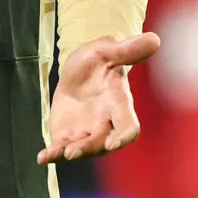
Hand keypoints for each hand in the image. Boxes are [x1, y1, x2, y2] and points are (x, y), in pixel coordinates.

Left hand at [37, 31, 160, 164]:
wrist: (78, 70)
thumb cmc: (98, 60)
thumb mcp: (107, 50)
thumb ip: (127, 50)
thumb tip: (155, 39)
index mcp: (119, 103)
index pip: (128, 124)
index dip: (124, 135)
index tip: (115, 143)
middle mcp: (106, 122)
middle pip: (103, 142)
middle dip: (90, 147)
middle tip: (74, 151)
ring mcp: (87, 131)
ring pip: (84, 148)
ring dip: (73, 153)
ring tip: (60, 154)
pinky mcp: (68, 135)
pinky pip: (62, 148)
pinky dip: (53, 154)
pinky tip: (42, 158)